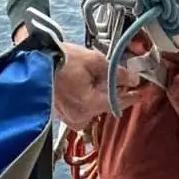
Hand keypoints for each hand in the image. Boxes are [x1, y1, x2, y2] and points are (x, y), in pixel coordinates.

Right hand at [12, 32, 141, 128]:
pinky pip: (83, 109)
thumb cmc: (62, 59)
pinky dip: (89, 98)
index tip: (142, 92)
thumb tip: (133, 79)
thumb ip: (116, 73)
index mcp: (89, 105)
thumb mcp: (94, 61)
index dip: (132, 97)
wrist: (36, 60)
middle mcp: (80, 117)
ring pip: (94, 107)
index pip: (118, 103)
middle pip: (106, 105)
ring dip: (101, 95)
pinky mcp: (63, 115)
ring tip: (101, 79)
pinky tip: (89, 84)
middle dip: (114, 93)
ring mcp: (70, 118)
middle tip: (123, 80)